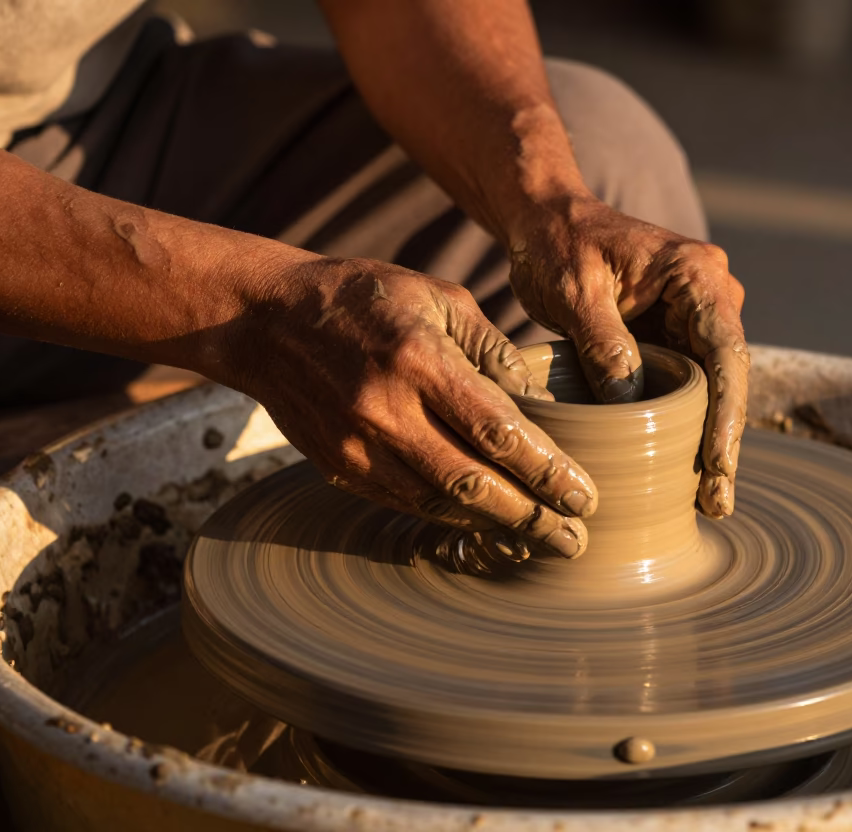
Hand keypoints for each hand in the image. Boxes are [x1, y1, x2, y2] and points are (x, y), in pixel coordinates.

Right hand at [224, 257, 597, 565]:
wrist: (267, 320)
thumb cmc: (364, 298)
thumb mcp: (438, 299)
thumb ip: (492, 350)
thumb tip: (540, 403)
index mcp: (421, 361)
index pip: (499, 432)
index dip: (547, 472)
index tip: (585, 496)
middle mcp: (388, 411)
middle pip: (474, 484)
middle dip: (532, 517)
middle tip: (574, 539)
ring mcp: (359, 446)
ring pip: (441, 505)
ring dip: (496, 528)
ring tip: (541, 540)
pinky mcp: (340, 467)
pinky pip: (407, 504)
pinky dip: (452, 518)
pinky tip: (486, 524)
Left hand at [507, 196, 748, 517]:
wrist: (546, 221)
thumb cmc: (558, 244)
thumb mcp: (575, 291)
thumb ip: (605, 343)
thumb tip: (631, 405)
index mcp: (696, 273)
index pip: (725, 349)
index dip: (726, 411)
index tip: (716, 461)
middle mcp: (710, 295)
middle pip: (728, 377)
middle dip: (724, 441)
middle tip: (718, 502)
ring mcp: (694, 318)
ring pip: (713, 389)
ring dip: (710, 442)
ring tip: (710, 502)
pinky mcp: (673, 338)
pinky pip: (688, 387)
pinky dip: (687, 427)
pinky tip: (687, 474)